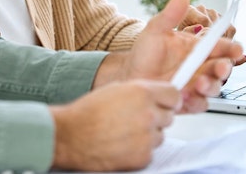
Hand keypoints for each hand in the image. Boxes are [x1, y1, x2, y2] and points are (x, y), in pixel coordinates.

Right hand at [49, 80, 180, 170]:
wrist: (71, 136)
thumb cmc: (88, 112)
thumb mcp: (116, 89)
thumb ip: (140, 91)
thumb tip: (156, 96)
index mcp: (142, 93)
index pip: (175, 95)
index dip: (169, 100)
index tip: (165, 103)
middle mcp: (148, 114)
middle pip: (169, 117)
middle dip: (156, 117)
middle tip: (137, 119)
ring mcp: (147, 138)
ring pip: (160, 136)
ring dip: (148, 135)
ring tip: (125, 132)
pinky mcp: (142, 157)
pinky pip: (150, 152)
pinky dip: (139, 150)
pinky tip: (123, 145)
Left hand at [95, 0, 243, 111]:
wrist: (129, 76)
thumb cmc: (144, 53)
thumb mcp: (155, 30)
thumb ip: (171, 14)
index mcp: (197, 48)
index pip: (220, 47)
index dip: (231, 48)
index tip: (236, 49)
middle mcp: (199, 67)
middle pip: (222, 68)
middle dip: (224, 68)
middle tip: (219, 68)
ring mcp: (195, 84)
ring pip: (214, 87)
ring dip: (210, 86)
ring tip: (198, 83)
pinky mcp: (187, 101)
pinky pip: (199, 104)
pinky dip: (196, 101)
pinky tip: (185, 96)